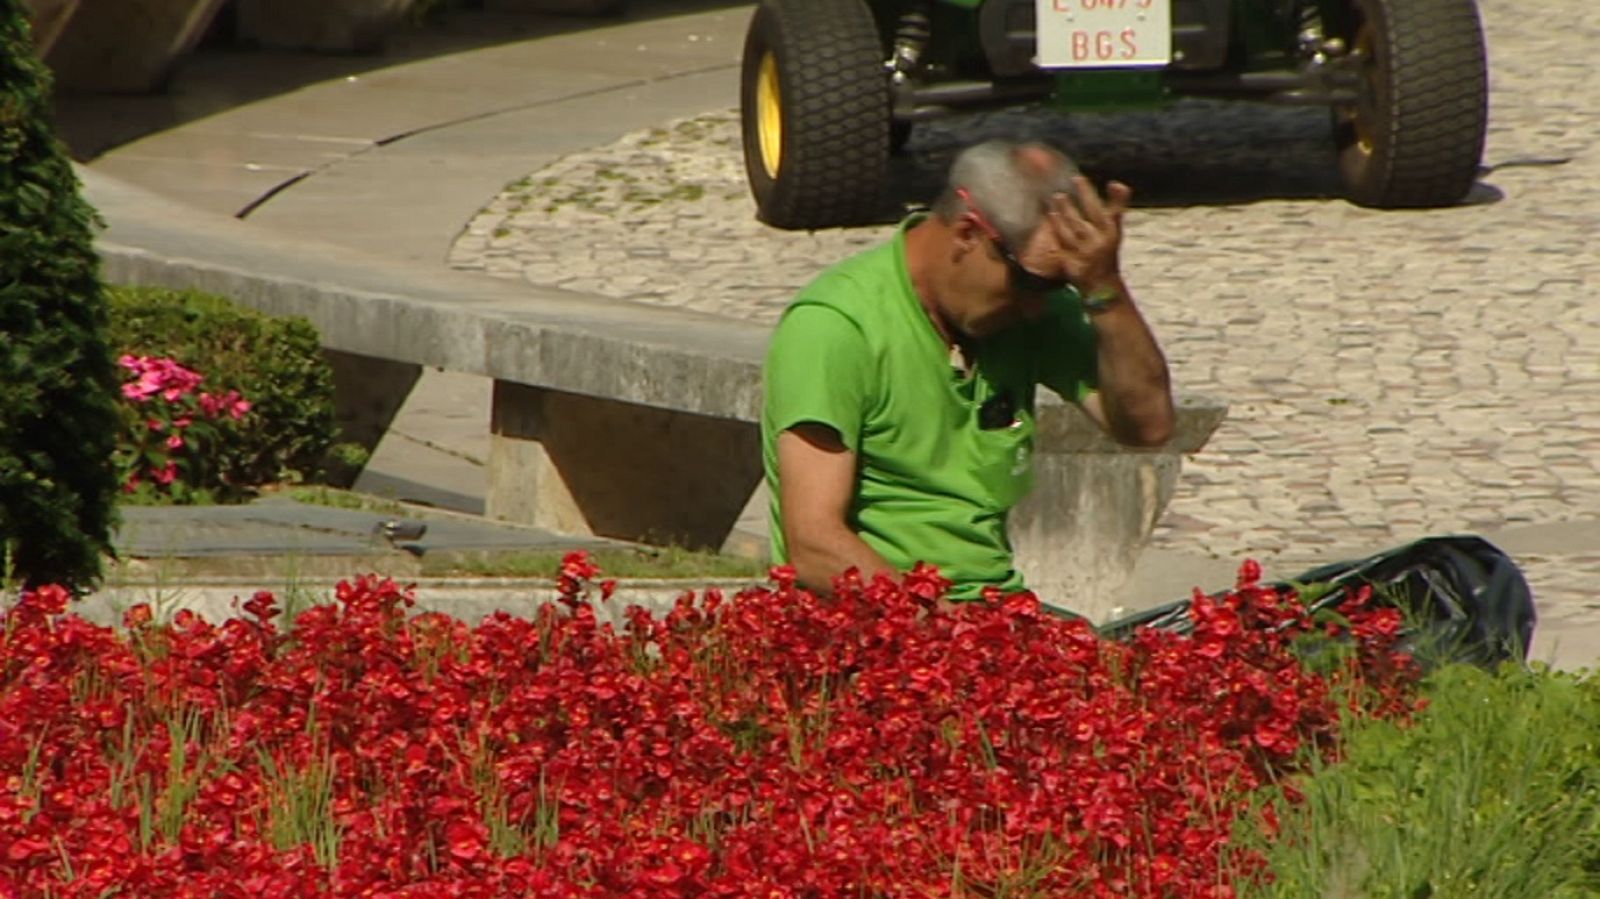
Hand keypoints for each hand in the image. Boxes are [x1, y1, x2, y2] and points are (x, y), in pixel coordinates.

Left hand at [1036, 175, 1131, 292]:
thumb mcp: (1114, 231)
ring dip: (1067, 210)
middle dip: (1087, 195)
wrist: (1101, 285)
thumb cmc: (1106, 251)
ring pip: (1075, 226)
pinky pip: (1062, 240)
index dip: (1116, 198)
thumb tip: (1116, 183)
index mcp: (1112, 232)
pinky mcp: (1072, 260)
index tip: (1112, 183)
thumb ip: (1116, 207)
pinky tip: (1050, 215)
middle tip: (1077, 178)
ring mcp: (1086, 251)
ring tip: (1058, 196)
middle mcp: (1101, 240)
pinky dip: (1057, 227)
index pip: (1116, 211)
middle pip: (1093, 214)